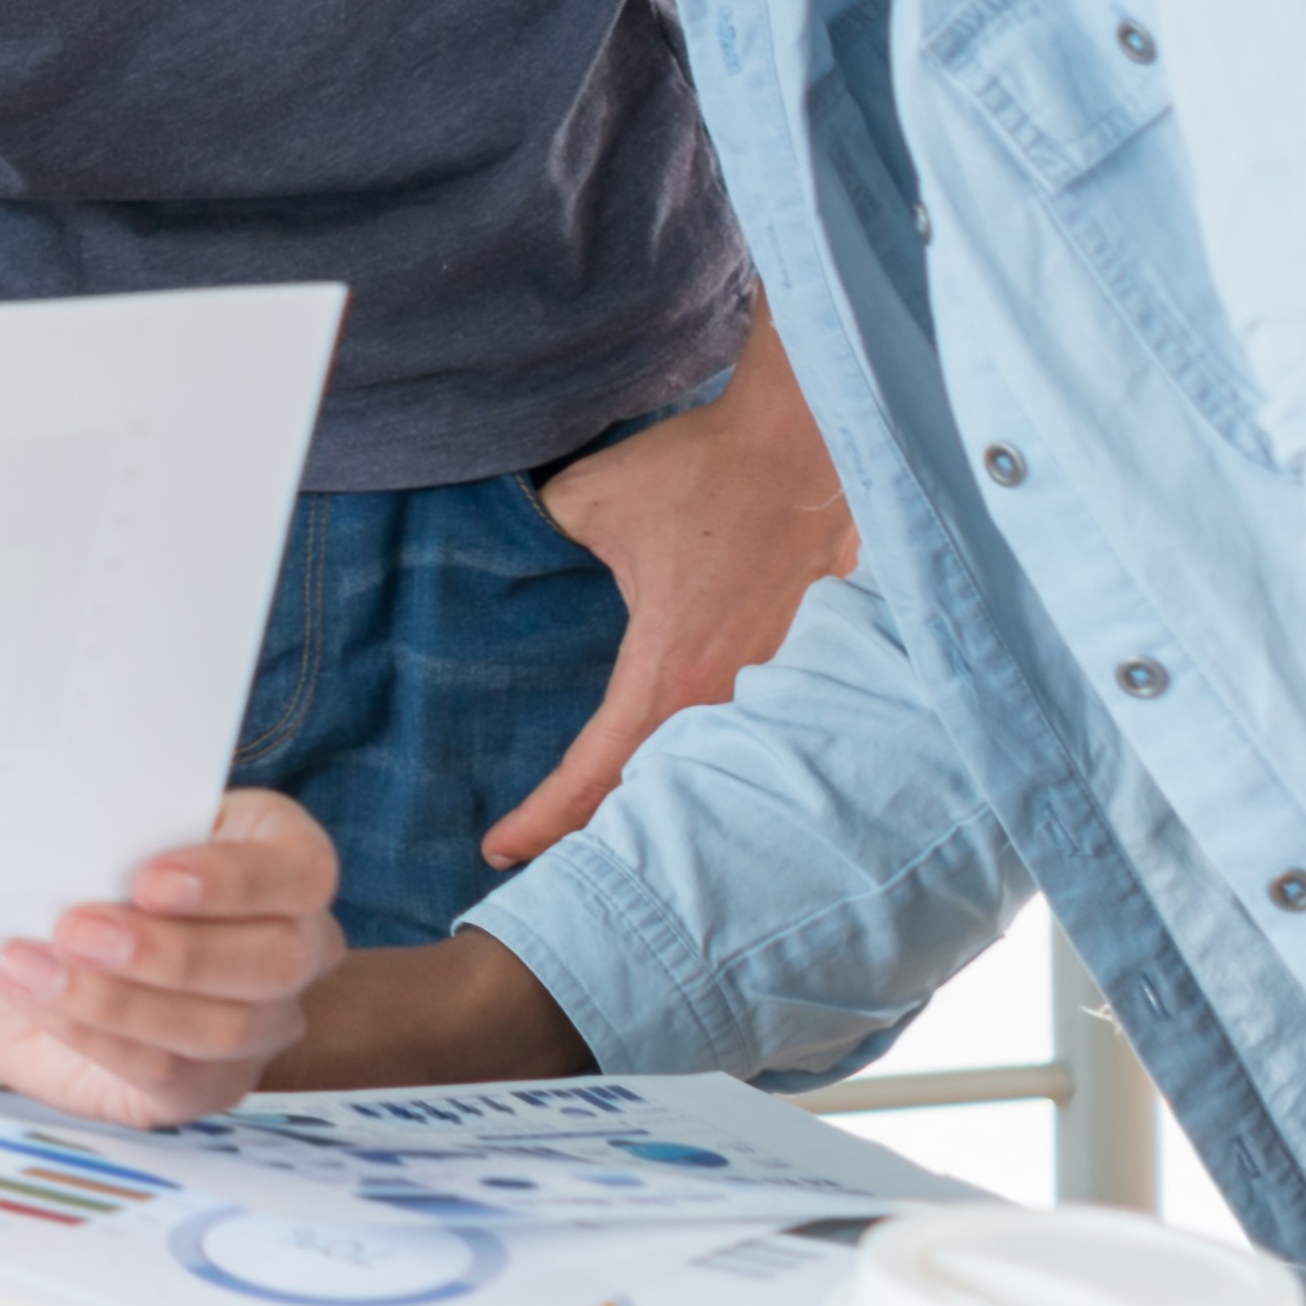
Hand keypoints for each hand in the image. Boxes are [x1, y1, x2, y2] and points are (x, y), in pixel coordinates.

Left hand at [0, 789, 339, 1127]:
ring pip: (223, 1026)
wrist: (24, 947)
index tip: (147, 881)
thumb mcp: (98, 833)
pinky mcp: (208, 1085)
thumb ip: (114, 832)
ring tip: (33, 967)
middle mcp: (294, 947)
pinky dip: (93, 1035)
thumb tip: (78, 839)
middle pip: (277, 961)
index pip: (303, 871)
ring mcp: (262, 1026)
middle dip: (171, 951)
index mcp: (282, 859)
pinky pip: (167, 1071)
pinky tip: (38, 1000)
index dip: (234, 879)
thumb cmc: (79, 871)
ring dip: (117, 999)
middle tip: (75, 930)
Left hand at [482, 314, 854, 866]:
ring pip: (704, 771)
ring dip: (654, 804)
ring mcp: (774, 687)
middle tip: (541, 862)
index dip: (543, 820)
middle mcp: (726, 696)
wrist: (807, 443)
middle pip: (652, 793)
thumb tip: (507, 553)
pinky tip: (682, 773)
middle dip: (593, 833)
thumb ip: (538, 538)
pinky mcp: (800, 667)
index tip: (499, 848)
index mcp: (668, 671)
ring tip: (601, 834)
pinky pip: (746, 733)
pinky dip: (706, 763)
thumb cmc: (703, 472)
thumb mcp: (588, 502)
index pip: (594, 774)